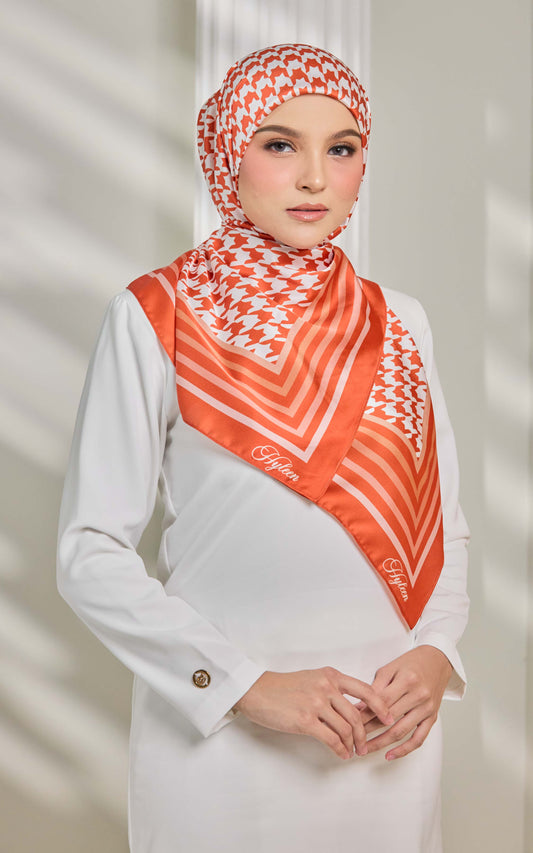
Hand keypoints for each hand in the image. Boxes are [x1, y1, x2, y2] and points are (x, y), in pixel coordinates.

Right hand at [234, 667, 393, 760]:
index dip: (380, 706)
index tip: (389, 717)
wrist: (256, 690)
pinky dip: (340, 749)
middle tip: (365, 746)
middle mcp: (326, 687)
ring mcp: (316, 703)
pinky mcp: (305, 720)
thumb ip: (332, 688)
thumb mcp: (312, 678)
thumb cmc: (283, 686)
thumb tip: (352, 708)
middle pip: (356, 715)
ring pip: (345, 729)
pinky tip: (341, 754)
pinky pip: (331, 739)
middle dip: (364, 734)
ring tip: (353, 752)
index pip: (365, 690)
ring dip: (352, 745)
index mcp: (330, 675)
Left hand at [360, 645, 452, 760]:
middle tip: (352, 738)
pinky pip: (418, 739)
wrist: (437, 660)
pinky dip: (404, 750)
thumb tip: (358, 707)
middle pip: (388, 718)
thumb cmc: (411, 663)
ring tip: (365, 750)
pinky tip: (389, 755)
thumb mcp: (391, 668)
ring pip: (400, 731)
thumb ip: (375, 688)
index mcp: (406, 680)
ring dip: (381, 743)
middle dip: (368, 730)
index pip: (380, 702)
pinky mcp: (432, 717)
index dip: (363, 714)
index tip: (349, 722)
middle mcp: (418, 695)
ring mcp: (427, 708)